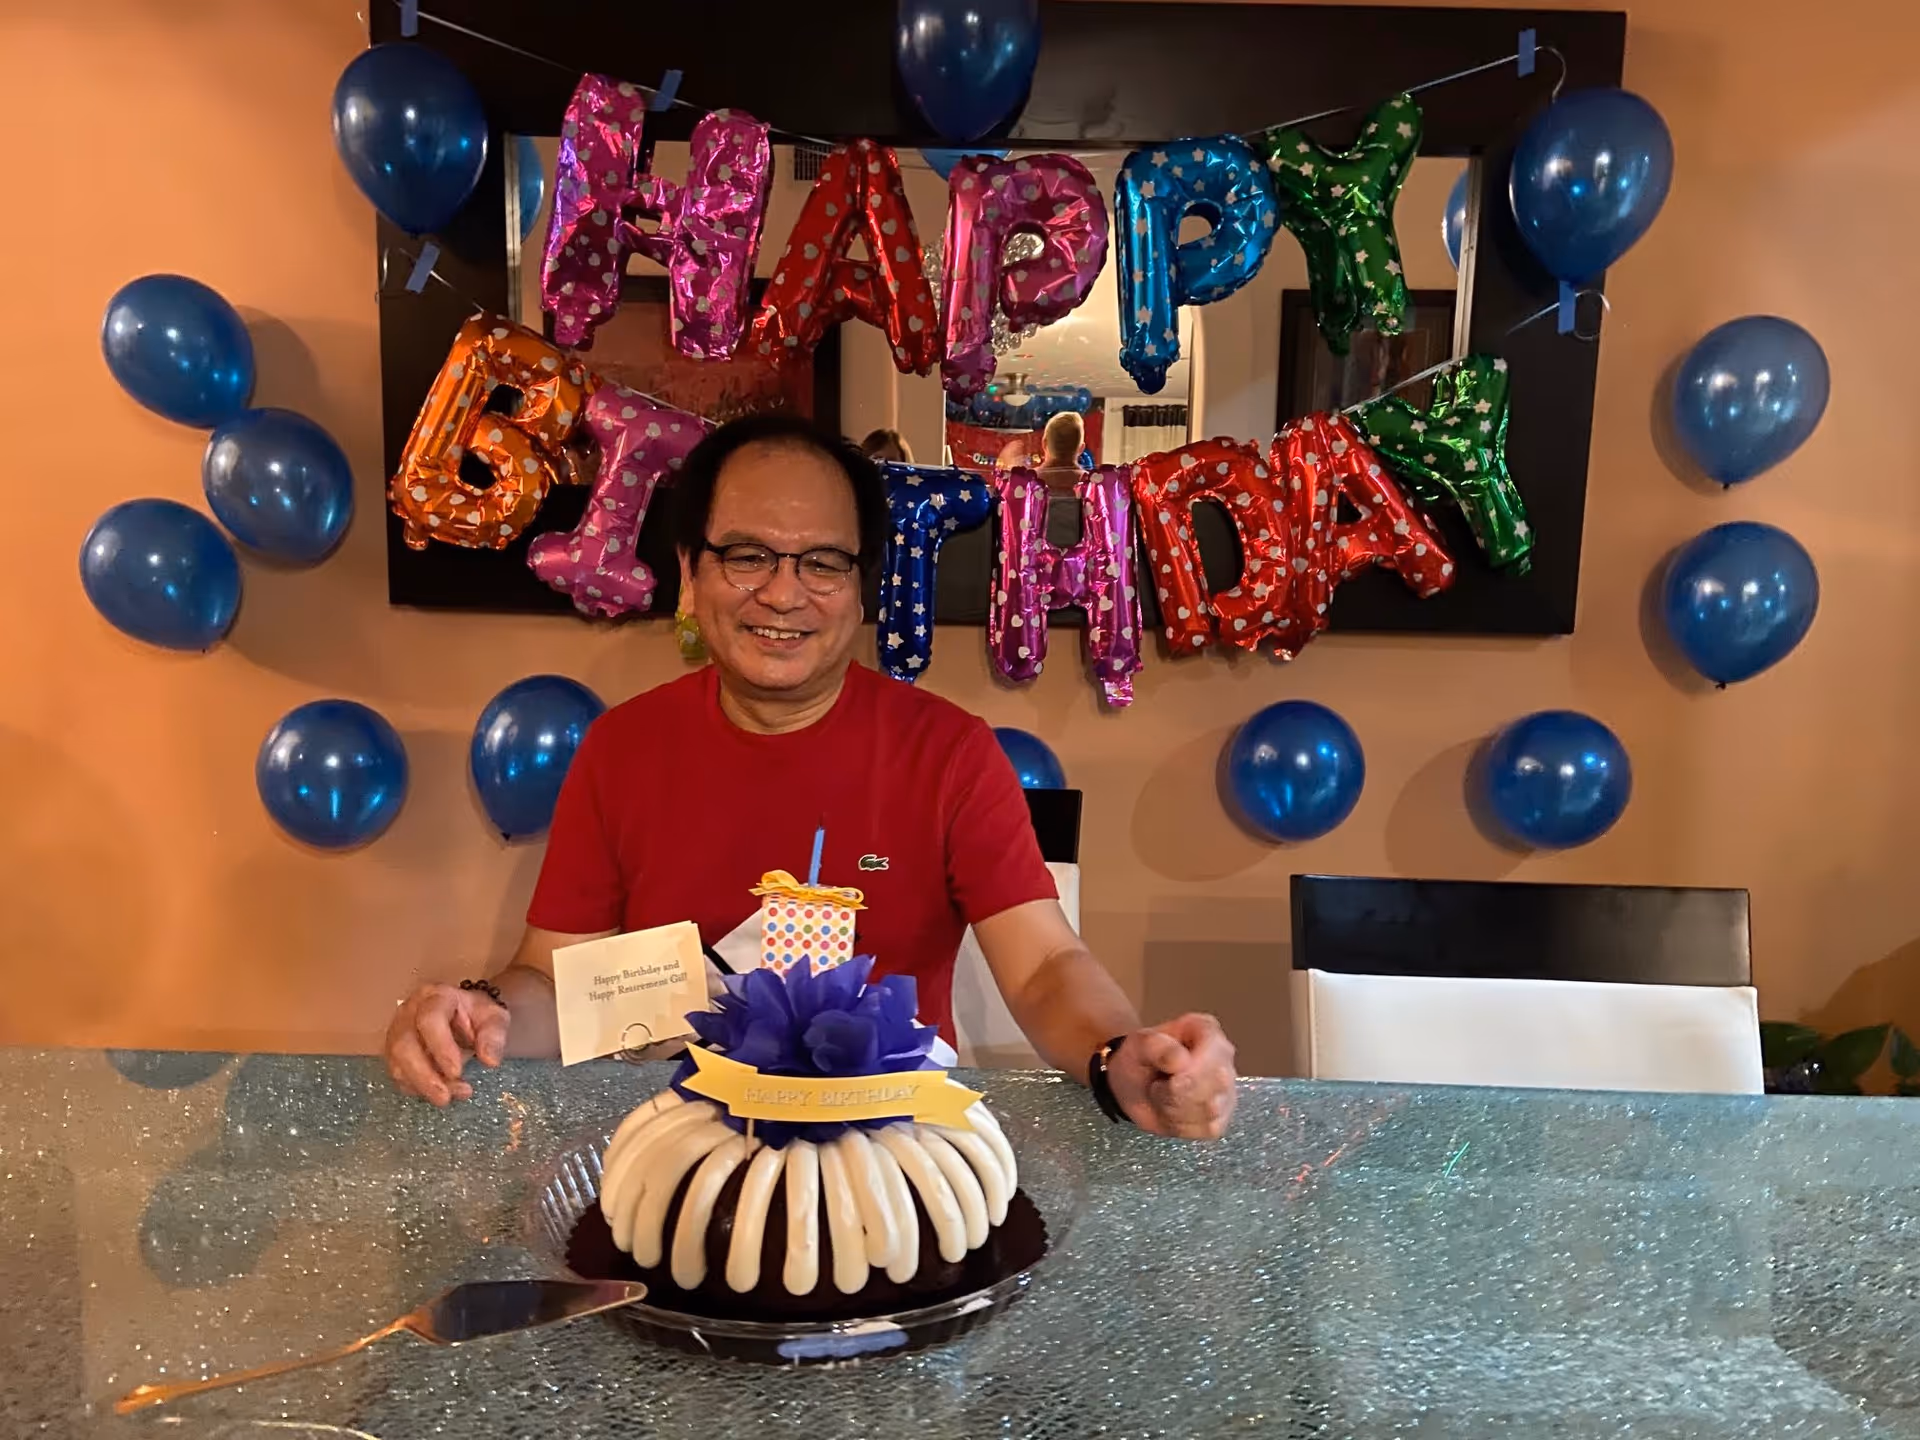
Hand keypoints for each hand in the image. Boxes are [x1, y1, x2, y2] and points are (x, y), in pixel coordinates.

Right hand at [384, 983, 509, 1105]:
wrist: (465, 1015)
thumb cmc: (477, 1015)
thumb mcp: (494, 1018)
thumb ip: (494, 1036)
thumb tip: (490, 1061)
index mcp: (436, 997)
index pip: (430, 1019)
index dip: (440, 1048)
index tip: (457, 1072)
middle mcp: (409, 1012)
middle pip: (403, 1045)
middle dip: (424, 1076)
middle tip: (445, 1097)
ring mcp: (397, 1031)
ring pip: (397, 1063)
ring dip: (421, 1086)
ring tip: (448, 1098)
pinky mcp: (394, 1051)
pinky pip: (397, 1074)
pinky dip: (416, 1088)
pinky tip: (438, 1093)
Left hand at [1106, 1013, 1236, 1138]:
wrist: (1133, 1085)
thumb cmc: (1139, 1058)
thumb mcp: (1138, 1045)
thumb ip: (1157, 1047)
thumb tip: (1181, 1060)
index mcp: (1206, 1030)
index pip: (1214, 1052)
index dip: (1191, 1071)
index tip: (1168, 1077)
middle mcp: (1224, 1058)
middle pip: (1215, 1085)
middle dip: (1177, 1093)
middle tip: (1157, 1087)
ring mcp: (1226, 1090)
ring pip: (1211, 1110)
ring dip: (1175, 1109)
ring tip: (1162, 1096)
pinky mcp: (1221, 1118)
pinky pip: (1208, 1128)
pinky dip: (1181, 1125)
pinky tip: (1171, 1111)